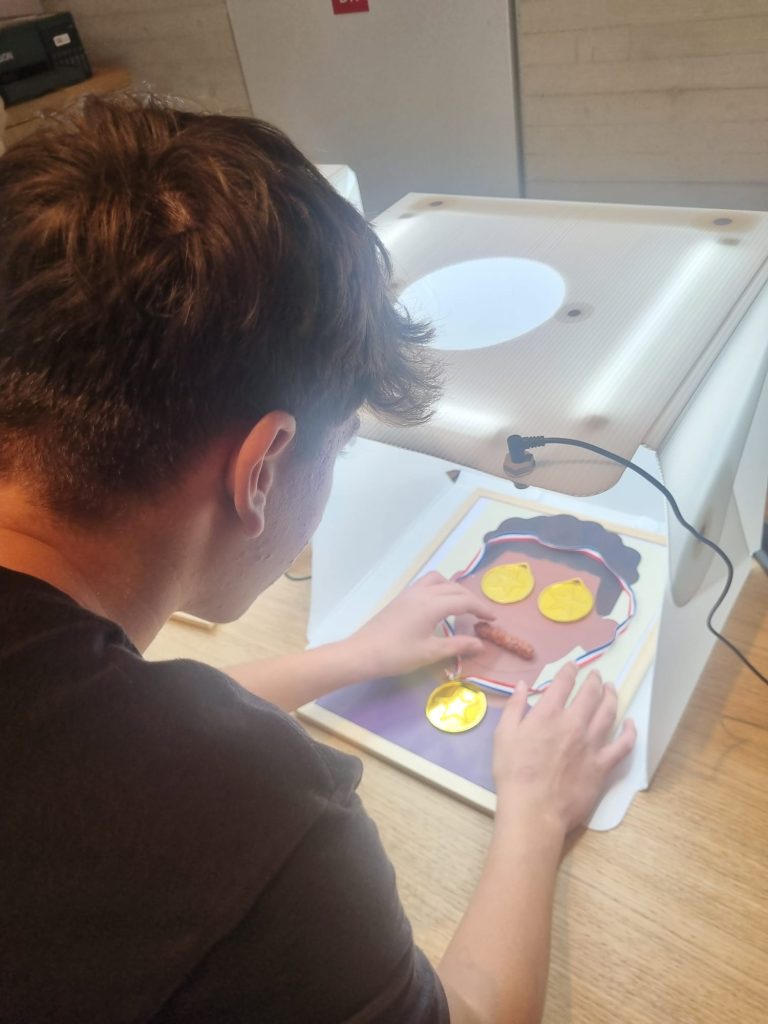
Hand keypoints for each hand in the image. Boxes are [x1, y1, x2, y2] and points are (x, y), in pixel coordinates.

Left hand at [346, 572, 497, 679]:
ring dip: (453, 589)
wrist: (362, 653)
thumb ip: (458, 645)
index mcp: (432, 604)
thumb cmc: (397, 655)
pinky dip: (439, 589)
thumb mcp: (431, 652)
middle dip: (470, 599)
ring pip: (438, 580)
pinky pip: (426, 584)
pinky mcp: (401, 598)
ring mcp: (409, 593)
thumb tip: (482, 644)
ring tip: (461, 605)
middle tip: (482, 615)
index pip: (464, 601)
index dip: (481, 609)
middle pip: (454, 588)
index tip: (493, 619)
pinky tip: (439, 605)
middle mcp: (422, 593)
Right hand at [492, 663, 635, 834]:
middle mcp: (573, 723)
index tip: (573, 666)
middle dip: (594, 680)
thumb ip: (515, 707)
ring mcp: (592, 744)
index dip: (569, 671)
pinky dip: (629, 732)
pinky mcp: (603, 764)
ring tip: (612, 689)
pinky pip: (623, 745)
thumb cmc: (513, 772)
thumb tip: (523, 685)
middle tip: (596, 675)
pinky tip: (631, 723)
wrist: (534, 808)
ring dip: (612, 697)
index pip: (563, 684)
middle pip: (590, 694)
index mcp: (548, 714)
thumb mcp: (504, 735)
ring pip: (608, 713)